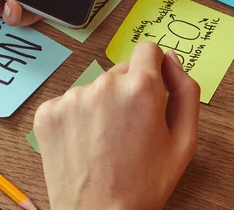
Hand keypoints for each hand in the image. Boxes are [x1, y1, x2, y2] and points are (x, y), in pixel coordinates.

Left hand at [34, 43, 199, 209]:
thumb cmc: (142, 184)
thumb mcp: (184, 141)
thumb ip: (185, 90)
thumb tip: (170, 58)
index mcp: (140, 89)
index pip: (147, 50)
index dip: (153, 68)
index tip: (150, 85)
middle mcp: (103, 85)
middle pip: (120, 71)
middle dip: (127, 91)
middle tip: (129, 128)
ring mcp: (71, 97)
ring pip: (93, 88)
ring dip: (100, 105)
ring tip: (105, 140)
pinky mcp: (48, 111)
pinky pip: (68, 102)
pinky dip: (76, 118)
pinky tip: (84, 142)